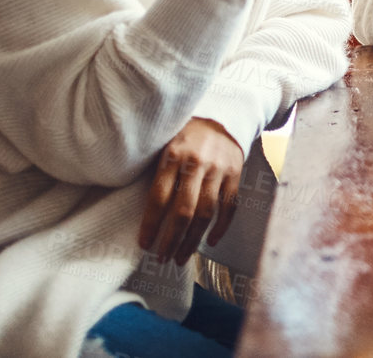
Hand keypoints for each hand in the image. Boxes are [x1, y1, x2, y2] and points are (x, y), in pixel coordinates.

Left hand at [137, 117, 244, 265]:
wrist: (222, 114)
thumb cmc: (185, 135)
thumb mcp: (164, 144)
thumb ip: (157, 171)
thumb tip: (136, 208)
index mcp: (173, 155)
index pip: (159, 197)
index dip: (150, 225)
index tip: (144, 245)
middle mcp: (197, 163)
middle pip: (183, 211)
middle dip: (171, 240)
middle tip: (162, 258)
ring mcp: (218, 168)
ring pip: (206, 213)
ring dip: (193, 240)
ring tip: (181, 257)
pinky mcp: (236, 172)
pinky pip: (230, 205)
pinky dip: (221, 226)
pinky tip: (210, 242)